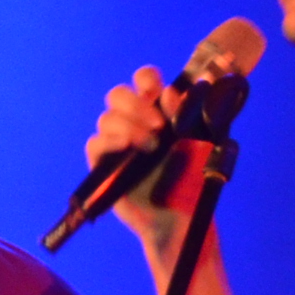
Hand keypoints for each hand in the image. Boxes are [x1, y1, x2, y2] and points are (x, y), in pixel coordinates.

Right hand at [84, 68, 206, 258]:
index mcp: (157, 110)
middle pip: (117, 95)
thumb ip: (188, 114)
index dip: (146, 79)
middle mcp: (134, 122)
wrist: (182, 215)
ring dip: (129, 126)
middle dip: (136, 104)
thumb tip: (169, 92)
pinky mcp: (103, 165)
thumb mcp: (200, 143)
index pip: (143, 81)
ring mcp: (117, 144)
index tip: (159, 92)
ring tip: (151, 146)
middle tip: (158, 124)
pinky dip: (108, 141)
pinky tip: (126, 147)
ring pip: (106, 118)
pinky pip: (95, 144)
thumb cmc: (194, 179)